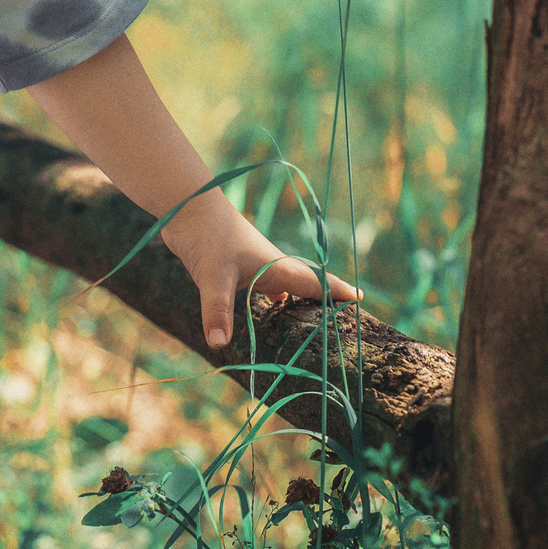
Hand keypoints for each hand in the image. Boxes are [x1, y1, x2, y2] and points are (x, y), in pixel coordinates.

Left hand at [165, 197, 359, 348]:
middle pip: (305, 284)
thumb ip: (217, 310)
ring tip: (313, 319)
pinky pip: (265, 284)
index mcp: (275, 266)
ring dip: (300, 299)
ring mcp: (254, 263)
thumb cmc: (207, 235)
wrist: (186, 205)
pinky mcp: (237, 264)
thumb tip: (219, 343)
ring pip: (285, 284)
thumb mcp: (213, 276)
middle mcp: (270, 265)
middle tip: (345, 316)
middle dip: (324, 299)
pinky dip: (274, 296)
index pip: (314, 282)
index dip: (337, 292)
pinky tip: (273, 305)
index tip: (361, 300)